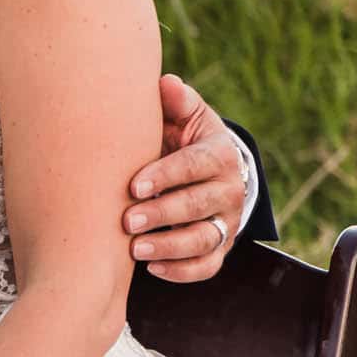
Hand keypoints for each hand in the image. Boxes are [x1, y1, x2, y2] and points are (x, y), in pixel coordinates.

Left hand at [123, 75, 244, 282]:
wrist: (206, 167)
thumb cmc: (181, 136)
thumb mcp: (183, 115)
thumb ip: (175, 101)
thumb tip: (167, 85)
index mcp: (220, 153)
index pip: (195, 165)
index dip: (166, 176)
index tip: (133, 186)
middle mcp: (230, 189)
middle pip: (199, 205)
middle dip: (162, 214)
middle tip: (126, 221)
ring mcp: (227, 221)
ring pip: (205, 240)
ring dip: (170, 247)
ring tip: (135, 250)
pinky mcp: (220, 247)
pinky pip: (207, 266)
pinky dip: (182, 271)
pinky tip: (153, 269)